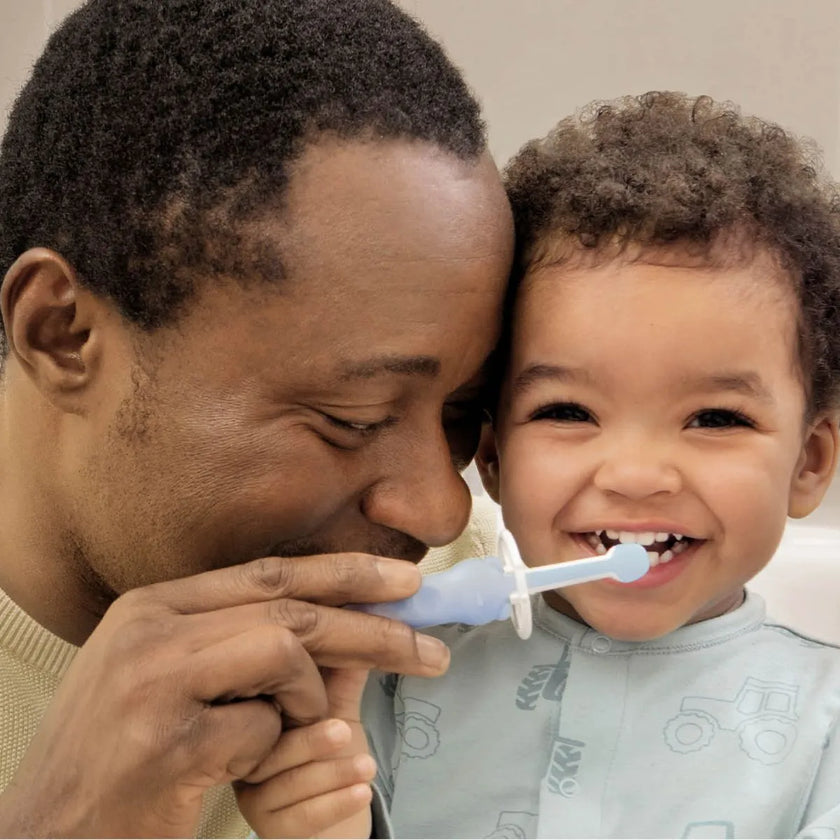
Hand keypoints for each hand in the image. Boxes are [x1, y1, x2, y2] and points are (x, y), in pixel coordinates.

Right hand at [0, 554, 447, 837]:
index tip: (404, 578)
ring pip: (284, 653)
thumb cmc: (118, 757)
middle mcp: (150, 627)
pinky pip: (261, 732)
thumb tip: (332, 622)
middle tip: (431, 649)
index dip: (345, 571)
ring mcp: (154, 678)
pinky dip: (263, 754)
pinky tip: (218, 772)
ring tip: (280, 734)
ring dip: (304, 700)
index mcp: (153, 605)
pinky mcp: (168, 739)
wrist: (46, 835)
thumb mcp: (164, 676)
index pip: (270, 572)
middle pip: (292, 607)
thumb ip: (231, 639)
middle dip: (373, 627)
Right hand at [238, 668, 373, 838]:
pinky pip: (299, 817)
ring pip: (286, 783)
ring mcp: (252, 793)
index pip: (265, 704)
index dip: (295, 696)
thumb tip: (361, 635)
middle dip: (311, 739)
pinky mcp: (268, 828)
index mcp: (256, 716)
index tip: (324, 690)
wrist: (342, 811)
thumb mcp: (340, 711)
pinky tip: (361, 791)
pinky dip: (334, 803)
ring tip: (367, 766)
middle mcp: (244, 753)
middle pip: (269, 745)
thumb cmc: (335, 755)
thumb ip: (342, 679)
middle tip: (344, 732)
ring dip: (332, 773)